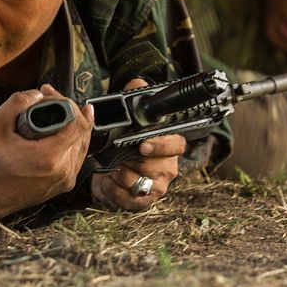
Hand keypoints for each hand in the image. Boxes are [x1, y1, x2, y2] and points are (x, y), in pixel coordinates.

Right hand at [0, 84, 92, 226]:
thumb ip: (17, 103)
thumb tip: (38, 95)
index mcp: (50, 157)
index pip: (78, 123)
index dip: (68, 103)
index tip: (50, 95)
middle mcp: (63, 171)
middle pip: (83, 132)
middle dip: (69, 110)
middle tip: (50, 100)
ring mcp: (64, 180)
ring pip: (82, 145)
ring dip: (73, 125)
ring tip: (57, 111)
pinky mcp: (62, 185)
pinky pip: (76, 158)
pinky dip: (72, 141)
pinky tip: (63, 130)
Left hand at [90, 77, 185, 210]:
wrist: (109, 169)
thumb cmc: (123, 142)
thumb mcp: (128, 114)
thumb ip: (133, 94)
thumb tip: (136, 84)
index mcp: (170, 145)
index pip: (176, 144)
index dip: (161, 145)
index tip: (143, 145)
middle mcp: (168, 167)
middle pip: (153, 167)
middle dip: (130, 162)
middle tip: (117, 157)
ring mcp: (157, 186)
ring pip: (138, 183)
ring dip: (119, 175)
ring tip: (112, 168)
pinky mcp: (144, 202)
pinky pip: (129, 199)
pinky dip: (114, 191)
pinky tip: (109, 182)